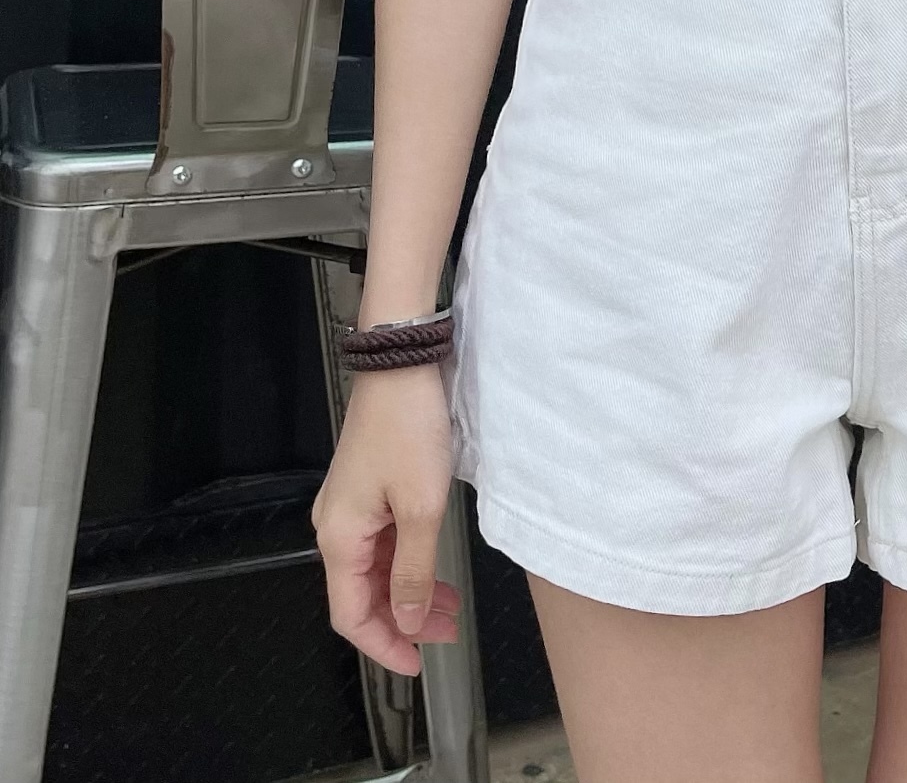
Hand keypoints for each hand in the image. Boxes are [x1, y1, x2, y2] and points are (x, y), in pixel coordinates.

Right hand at [311, 364, 460, 675]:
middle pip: (362, 594)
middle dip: (402, 620)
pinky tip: (433, 566)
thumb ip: (412, 570)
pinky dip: (406, 561)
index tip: (416, 664)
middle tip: (445, 632)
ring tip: (447, 604)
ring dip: (407, 591)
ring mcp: (351, 507)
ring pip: (374, 569)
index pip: (350, 614)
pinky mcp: (368, 489)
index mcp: (339, 536)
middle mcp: (336, 526)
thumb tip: (405, 621)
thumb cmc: (409, 428)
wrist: (402, 365)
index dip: (383, 645)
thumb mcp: (421, 508)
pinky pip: (381, 542)